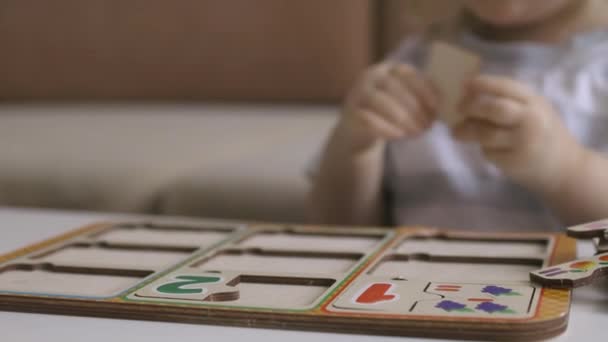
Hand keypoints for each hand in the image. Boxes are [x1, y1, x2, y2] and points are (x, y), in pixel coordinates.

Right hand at [338, 62, 439, 152]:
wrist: (358, 131)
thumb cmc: (389, 113)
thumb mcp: (404, 100)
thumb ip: (420, 96)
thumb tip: (443, 103)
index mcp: (387, 69)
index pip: (407, 73)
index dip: (424, 89)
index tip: (437, 106)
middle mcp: (369, 77)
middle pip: (393, 87)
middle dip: (414, 108)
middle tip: (428, 126)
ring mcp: (356, 95)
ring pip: (380, 102)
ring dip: (402, 119)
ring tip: (417, 133)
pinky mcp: (350, 115)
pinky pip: (368, 120)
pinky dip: (387, 129)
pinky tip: (400, 136)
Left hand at [452, 75, 584, 191]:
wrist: (564, 167)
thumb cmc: (543, 133)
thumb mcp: (535, 109)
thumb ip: (511, 101)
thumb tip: (470, 93)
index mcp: (535, 102)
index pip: (507, 87)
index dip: (483, 83)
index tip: (465, 84)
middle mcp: (531, 121)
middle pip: (494, 109)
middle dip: (471, 107)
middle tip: (459, 109)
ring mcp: (523, 143)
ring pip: (486, 134)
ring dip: (467, 131)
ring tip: (457, 132)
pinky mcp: (514, 162)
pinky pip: (489, 152)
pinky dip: (484, 149)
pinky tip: (487, 149)